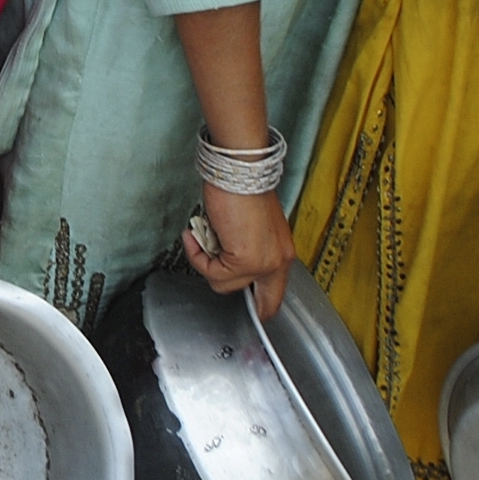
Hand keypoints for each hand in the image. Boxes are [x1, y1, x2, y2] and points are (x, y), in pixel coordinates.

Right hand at [185, 185, 294, 315]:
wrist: (240, 169)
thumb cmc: (243, 184)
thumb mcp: (252, 224)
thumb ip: (247, 246)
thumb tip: (225, 256)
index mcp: (283, 251)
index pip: (277, 294)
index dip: (261, 305)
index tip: (251, 309)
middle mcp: (279, 261)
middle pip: (263, 303)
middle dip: (237, 293)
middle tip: (214, 279)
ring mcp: (264, 263)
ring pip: (225, 285)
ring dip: (206, 263)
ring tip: (199, 238)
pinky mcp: (246, 261)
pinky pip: (213, 272)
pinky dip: (198, 256)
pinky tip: (194, 235)